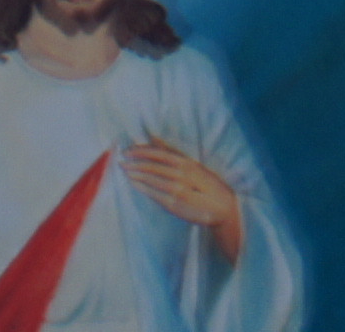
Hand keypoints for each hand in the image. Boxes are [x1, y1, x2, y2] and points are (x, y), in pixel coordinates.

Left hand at [123, 142, 244, 259]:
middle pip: (154, 166)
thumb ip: (171, 151)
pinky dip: (142, 187)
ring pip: (152, 179)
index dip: (143, 150)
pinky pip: (155, 194)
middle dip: (136, 161)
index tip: (129, 149)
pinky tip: (134, 183)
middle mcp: (182, 175)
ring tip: (125, 169)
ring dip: (136, 173)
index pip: (160, 153)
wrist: (222, 208)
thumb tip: (154, 137)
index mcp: (187, 163)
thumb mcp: (192, 164)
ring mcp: (178, 190)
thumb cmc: (206, 184)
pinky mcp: (175, 204)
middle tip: (122, 159)